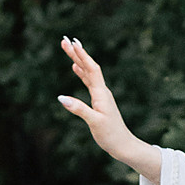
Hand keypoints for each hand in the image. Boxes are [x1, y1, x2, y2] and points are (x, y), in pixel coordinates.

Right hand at [58, 38, 160, 180]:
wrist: (123, 145)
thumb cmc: (110, 135)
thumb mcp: (94, 122)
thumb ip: (79, 109)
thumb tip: (61, 98)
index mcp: (101, 93)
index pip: (91, 69)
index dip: (82, 55)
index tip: (73, 42)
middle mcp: (102, 91)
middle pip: (88, 67)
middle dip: (76, 53)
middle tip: (64, 40)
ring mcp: (101, 95)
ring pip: (87, 72)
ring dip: (78, 60)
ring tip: (68, 48)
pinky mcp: (99, 100)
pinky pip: (88, 81)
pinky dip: (81, 72)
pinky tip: (75, 68)